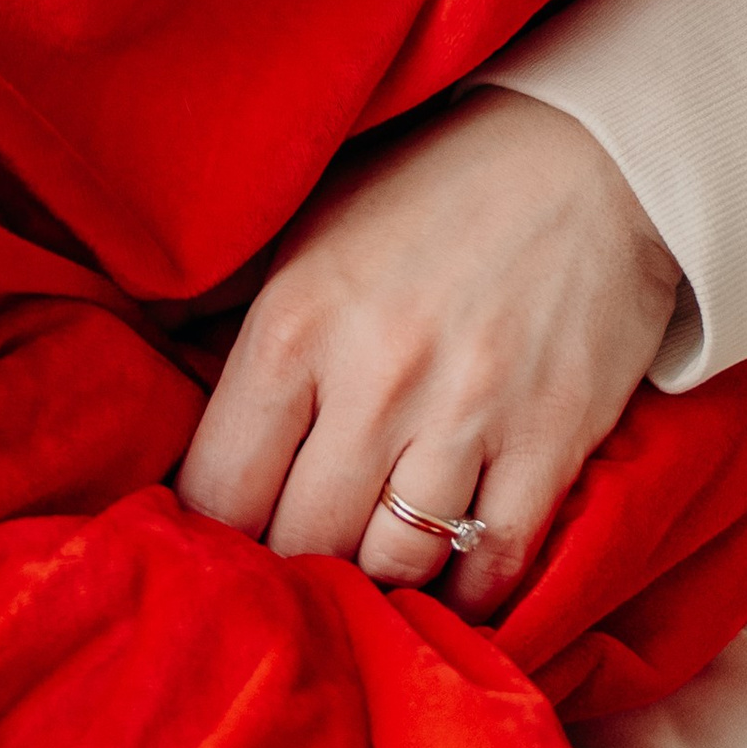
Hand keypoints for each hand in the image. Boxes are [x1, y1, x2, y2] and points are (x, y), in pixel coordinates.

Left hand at [176, 88, 678, 618]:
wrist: (596, 155)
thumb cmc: (435, 189)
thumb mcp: (310, 223)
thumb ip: (226, 301)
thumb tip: (150, 355)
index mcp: (296, 323)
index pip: (217, 487)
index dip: (213, 526)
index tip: (232, 526)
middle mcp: (374, 380)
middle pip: (300, 543)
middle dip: (293, 560)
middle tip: (302, 554)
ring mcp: (469, 417)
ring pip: (393, 568)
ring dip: (378, 578)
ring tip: (371, 563)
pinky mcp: (552, 443)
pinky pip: (493, 566)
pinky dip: (469, 591)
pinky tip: (452, 576)